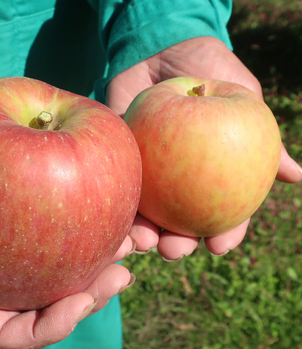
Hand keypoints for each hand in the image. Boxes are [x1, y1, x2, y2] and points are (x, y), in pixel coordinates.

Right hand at [0, 157, 133, 348]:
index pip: (16, 332)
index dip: (52, 325)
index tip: (82, 302)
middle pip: (51, 303)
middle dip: (90, 295)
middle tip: (121, 274)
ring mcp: (10, 254)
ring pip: (61, 267)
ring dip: (96, 258)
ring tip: (129, 241)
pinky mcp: (20, 221)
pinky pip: (57, 228)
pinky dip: (84, 222)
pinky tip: (107, 203)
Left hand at [106, 37, 301, 260]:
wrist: (163, 47)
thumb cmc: (209, 71)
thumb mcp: (242, 98)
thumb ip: (264, 137)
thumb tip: (296, 176)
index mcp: (209, 173)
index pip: (221, 210)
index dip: (223, 231)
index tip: (219, 247)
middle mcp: (176, 179)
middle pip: (177, 221)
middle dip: (176, 243)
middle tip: (174, 250)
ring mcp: (144, 171)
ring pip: (143, 212)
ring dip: (141, 232)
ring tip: (142, 241)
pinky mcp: (117, 158)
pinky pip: (115, 183)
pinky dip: (115, 202)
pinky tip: (115, 217)